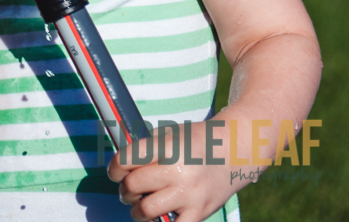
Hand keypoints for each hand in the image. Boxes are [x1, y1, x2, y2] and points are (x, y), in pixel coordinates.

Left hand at [108, 120, 237, 221]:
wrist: (233, 152)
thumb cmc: (194, 142)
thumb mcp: (168, 135)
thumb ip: (144, 150)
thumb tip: (119, 167)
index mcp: (166, 148)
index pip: (125, 161)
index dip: (114, 169)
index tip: (116, 172)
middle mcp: (177, 171)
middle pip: (132, 186)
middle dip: (125, 190)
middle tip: (130, 190)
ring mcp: (189, 194)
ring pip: (146, 210)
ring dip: (136, 210)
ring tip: (141, 205)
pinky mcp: (200, 212)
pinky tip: (159, 218)